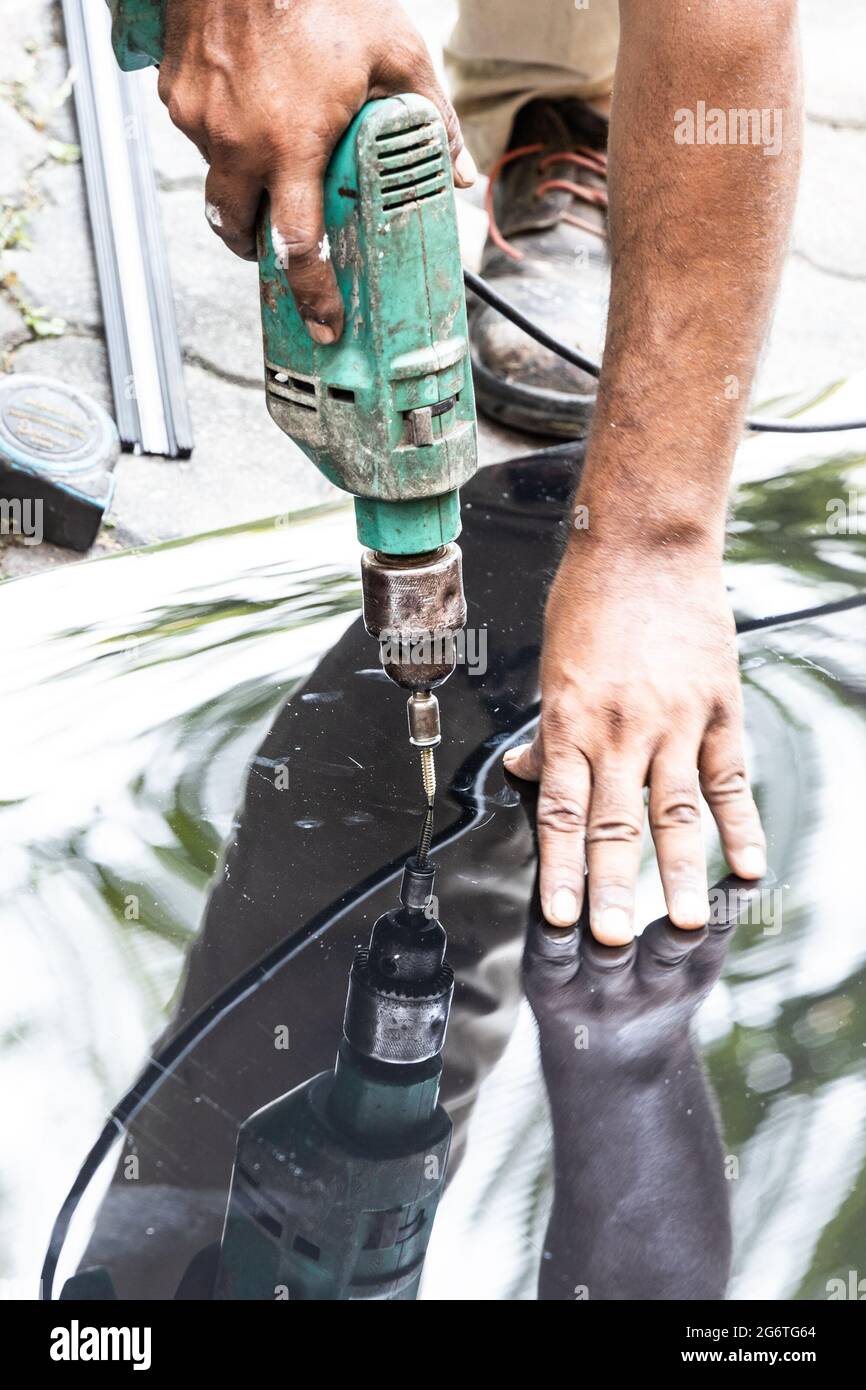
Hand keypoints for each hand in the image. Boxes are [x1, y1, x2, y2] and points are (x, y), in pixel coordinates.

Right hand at [158, 0, 474, 341]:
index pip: (297, 247)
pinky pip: (198, 135)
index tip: (324, 325)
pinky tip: (247, 105)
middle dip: (257, 249)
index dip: (313, 295)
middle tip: (280, 247)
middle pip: (237, 232)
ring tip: (270, 160)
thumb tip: (458, 171)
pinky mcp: (175, 94)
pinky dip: (222, 134)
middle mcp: (238, 144)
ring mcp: (199, 121)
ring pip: (217, 180)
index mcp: (291, 145)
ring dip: (242, 185)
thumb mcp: (395, 48)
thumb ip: (430, 116)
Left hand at [503, 535, 765, 942]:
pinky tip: (747, 863)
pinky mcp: (717, 709)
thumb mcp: (551, 668)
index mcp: (570, 722)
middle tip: (613, 941)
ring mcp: (674, 721)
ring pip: (675, 810)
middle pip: (616, 824)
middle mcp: (619, 729)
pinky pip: (728, 777)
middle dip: (612, 888)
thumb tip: (520, 774)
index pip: (563, 813)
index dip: (560, 870)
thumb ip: (545, 731)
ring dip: (680, 871)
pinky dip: (740, 823)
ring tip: (684, 920)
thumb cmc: (591, 600)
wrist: (647, 544)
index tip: (560, 917)